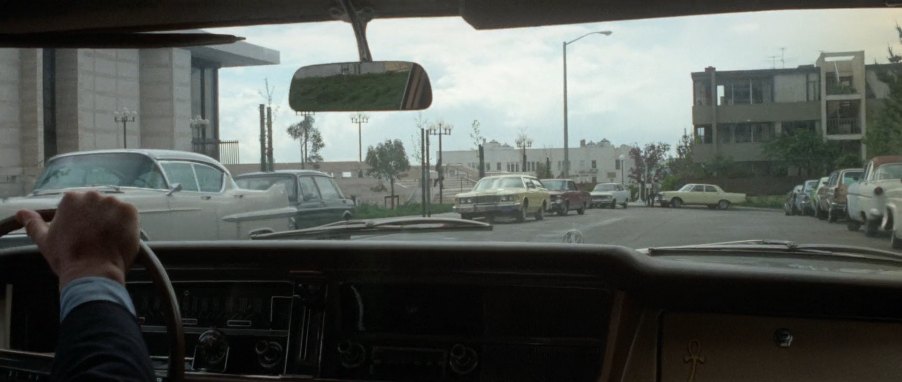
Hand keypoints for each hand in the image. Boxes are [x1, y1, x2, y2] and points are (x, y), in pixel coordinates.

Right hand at [16, 191, 139, 287]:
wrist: (93, 271)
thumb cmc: (68, 257)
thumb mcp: (45, 240)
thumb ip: (34, 224)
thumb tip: (22, 213)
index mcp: (72, 199)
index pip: (80, 204)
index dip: (82, 221)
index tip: (82, 233)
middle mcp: (93, 195)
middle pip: (97, 205)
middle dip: (97, 219)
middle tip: (95, 238)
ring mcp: (113, 202)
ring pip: (114, 209)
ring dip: (112, 221)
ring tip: (106, 240)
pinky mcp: (130, 211)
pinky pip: (129, 215)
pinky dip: (126, 224)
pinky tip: (117, 237)